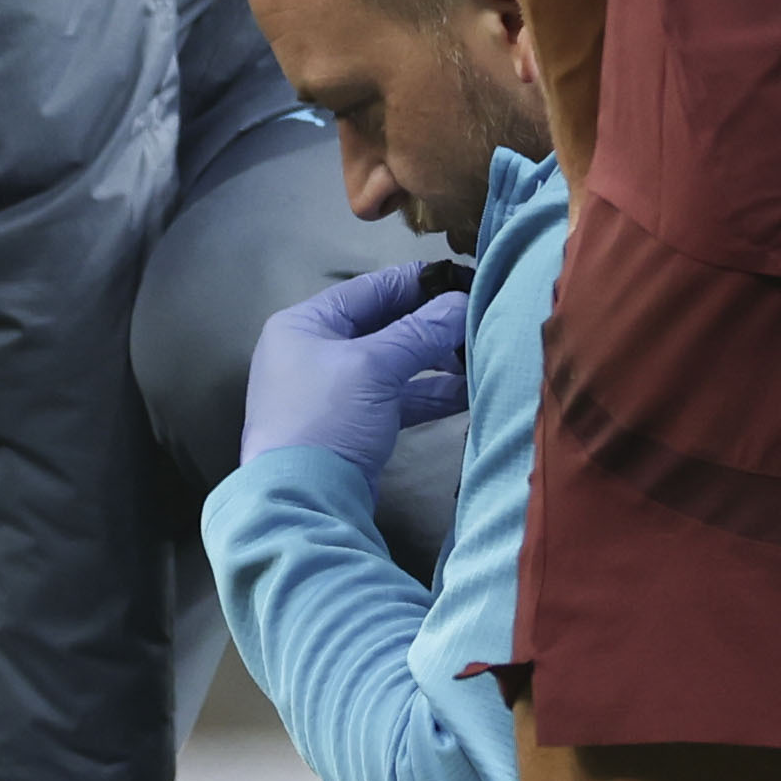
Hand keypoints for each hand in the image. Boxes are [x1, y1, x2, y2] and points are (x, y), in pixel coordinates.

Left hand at [240, 262, 467, 483]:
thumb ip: (420, 332)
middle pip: (384, 326)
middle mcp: (315, 350)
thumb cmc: (327, 418)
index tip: (465, 279)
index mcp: (306, 323)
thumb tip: (460, 304)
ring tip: (479, 358)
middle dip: (433, 326)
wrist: (301, 501)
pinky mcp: (352, 424)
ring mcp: (333, 390)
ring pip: (394, 364)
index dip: (420, 283)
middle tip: (478, 323)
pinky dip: (428, 394)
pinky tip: (467, 392)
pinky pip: (396, 398)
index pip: (371, 289)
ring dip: (436, 361)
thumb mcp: (374, 367)